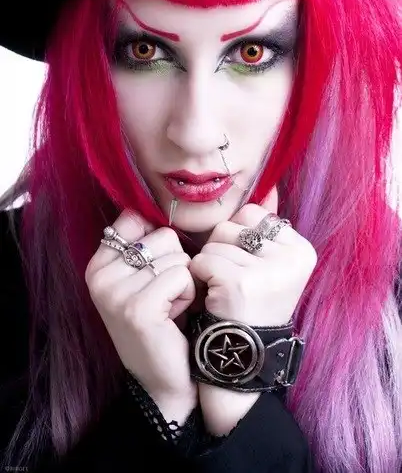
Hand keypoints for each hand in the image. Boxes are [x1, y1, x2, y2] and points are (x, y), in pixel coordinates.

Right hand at [85, 210, 196, 420]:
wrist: (164, 380)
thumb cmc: (164, 322)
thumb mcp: (144, 279)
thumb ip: (144, 244)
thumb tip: (159, 208)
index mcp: (97, 264)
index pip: (136, 218)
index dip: (160, 244)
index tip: (156, 273)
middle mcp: (98, 275)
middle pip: (163, 236)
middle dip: (176, 265)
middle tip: (165, 297)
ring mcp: (115, 292)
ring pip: (176, 256)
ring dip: (184, 282)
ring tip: (170, 308)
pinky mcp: (137, 309)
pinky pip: (181, 275)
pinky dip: (188, 295)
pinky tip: (175, 316)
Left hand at [188, 187, 316, 434]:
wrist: (242, 355)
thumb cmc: (251, 305)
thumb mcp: (271, 266)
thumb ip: (268, 227)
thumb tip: (268, 189)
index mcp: (301, 250)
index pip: (254, 215)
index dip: (239, 239)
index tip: (245, 267)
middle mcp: (291, 257)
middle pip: (233, 224)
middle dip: (223, 248)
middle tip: (232, 280)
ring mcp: (268, 270)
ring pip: (215, 241)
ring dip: (209, 264)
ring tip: (223, 289)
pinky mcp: (241, 282)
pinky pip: (203, 259)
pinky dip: (200, 277)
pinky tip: (213, 297)